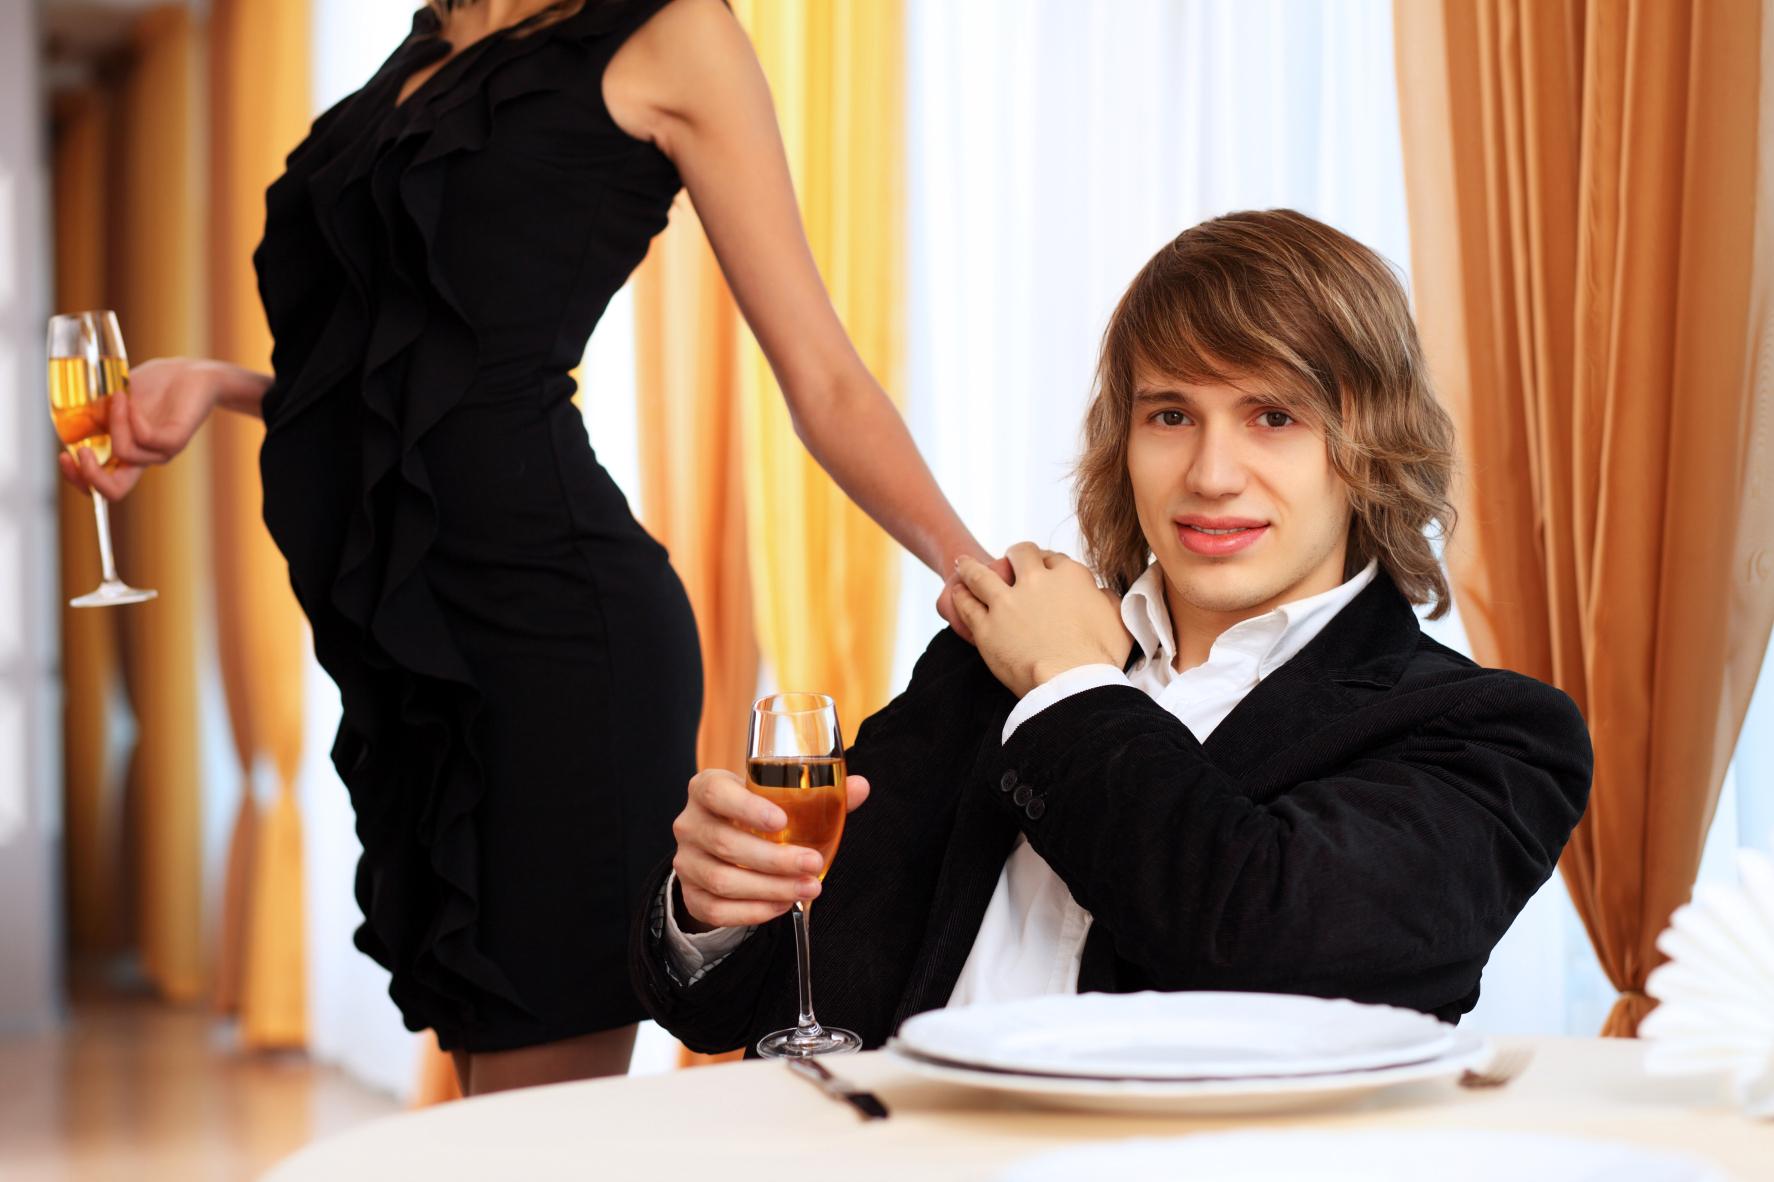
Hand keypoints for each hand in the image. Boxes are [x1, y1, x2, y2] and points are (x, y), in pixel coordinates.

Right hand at [56, 357, 224, 500]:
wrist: (191, 372)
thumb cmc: (154, 385)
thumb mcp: (113, 400)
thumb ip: (96, 415)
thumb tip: (73, 428)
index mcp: (128, 453)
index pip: (101, 486)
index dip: (79, 480)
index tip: (64, 455)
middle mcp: (145, 457)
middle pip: (113, 491)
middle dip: (89, 476)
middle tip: (81, 449)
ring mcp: (161, 450)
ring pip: (124, 453)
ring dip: (113, 423)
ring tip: (117, 396)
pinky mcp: (177, 438)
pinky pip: (146, 438)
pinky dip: (131, 418)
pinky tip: (128, 397)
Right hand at [671, 768, 871, 930]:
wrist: (722, 848)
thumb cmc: (757, 816)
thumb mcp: (779, 799)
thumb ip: (820, 794)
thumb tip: (861, 787)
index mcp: (707, 788)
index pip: (716, 793)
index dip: (746, 808)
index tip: (781, 822)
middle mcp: (690, 823)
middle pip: (725, 843)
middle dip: (774, 859)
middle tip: (813, 864)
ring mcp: (686, 861)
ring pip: (722, 879)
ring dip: (770, 888)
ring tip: (807, 888)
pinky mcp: (691, 894)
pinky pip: (717, 909)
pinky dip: (752, 911)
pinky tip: (782, 905)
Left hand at [951, 543, 1132, 696]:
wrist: (1072, 686)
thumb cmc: (1102, 658)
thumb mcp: (1118, 621)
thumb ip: (1107, 601)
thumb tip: (1100, 594)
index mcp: (1070, 576)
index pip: (1056, 559)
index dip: (1049, 563)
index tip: (1045, 570)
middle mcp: (1036, 581)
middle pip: (1020, 554)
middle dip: (1015, 555)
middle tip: (1011, 561)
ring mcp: (1006, 603)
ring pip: (981, 574)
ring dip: (971, 567)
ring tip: (962, 563)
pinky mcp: (986, 627)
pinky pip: (966, 605)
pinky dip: (959, 595)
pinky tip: (955, 590)